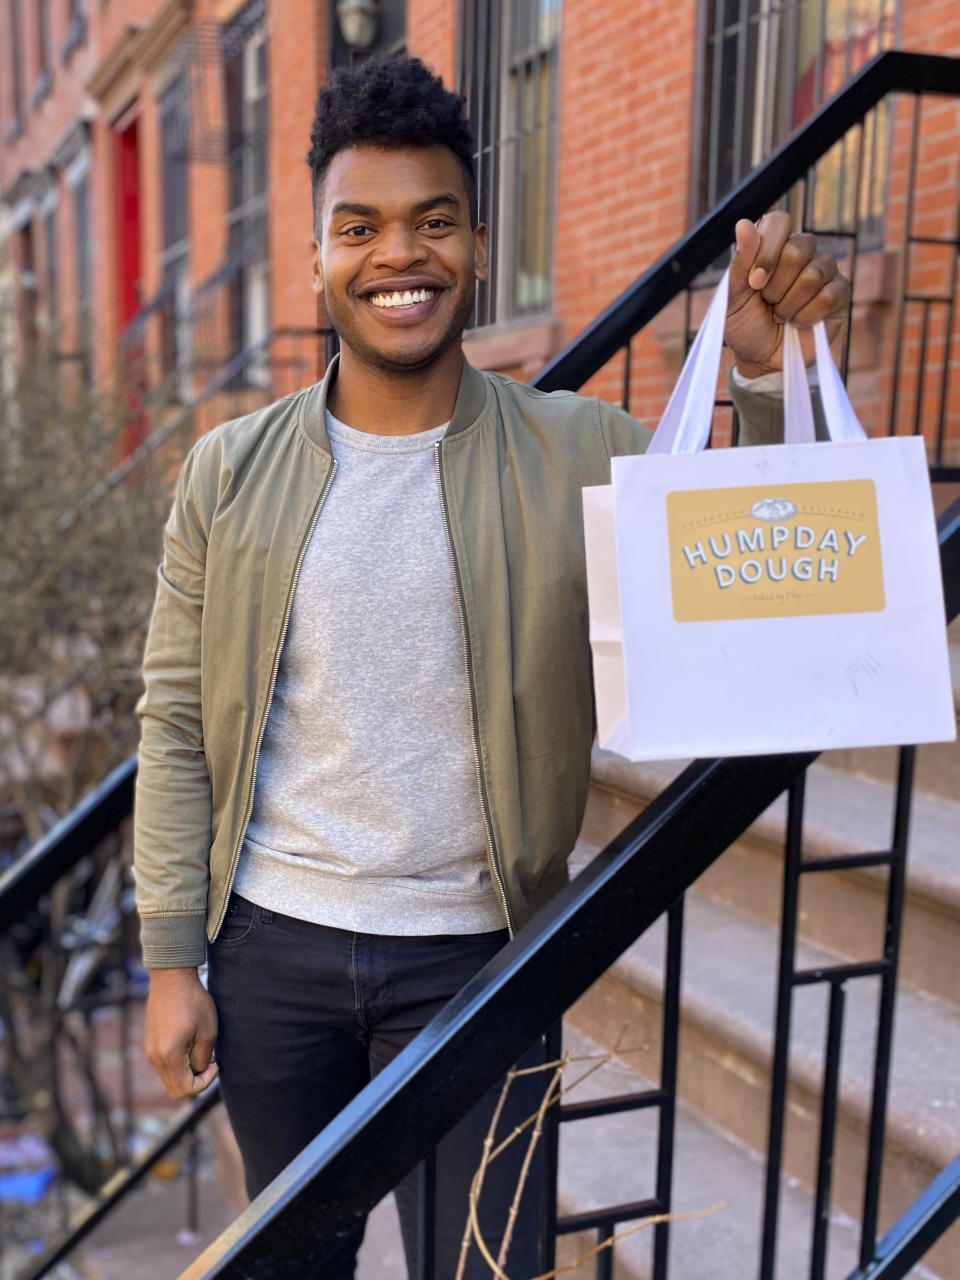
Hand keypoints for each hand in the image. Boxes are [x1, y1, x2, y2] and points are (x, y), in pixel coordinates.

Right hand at [144, 967, 218, 1099]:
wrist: (172, 977)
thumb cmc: (193, 1001)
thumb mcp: (208, 1032)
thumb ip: (203, 1059)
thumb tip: (200, 1073)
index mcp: (169, 1056)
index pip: (185, 1089)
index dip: (204, 1084)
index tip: (215, 1066)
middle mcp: (154, 1057)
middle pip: (174, 1088)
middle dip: (195, 1081)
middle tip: (210, 1063)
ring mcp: (149, 1050)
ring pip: (168, 1077)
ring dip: (185, 1072)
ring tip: (200, 1051)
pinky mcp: (148, 1043)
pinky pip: (163, 1065)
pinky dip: (177, 1063)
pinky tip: (189, 1044)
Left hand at [724, 212, 850, 378]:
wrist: (762, 359)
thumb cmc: (746, 325)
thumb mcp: (733, 297)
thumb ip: (740, 262)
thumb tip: (743, 223)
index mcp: (774, 246)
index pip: (779, 222)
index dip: (767, 250)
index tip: (755, 282)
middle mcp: (802, 252)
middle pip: (799, 247)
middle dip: (777, 284)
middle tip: (768, 302)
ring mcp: (824, 271)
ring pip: (814, 273)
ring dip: (790, 303)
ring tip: (782, 315)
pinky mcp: (840, 293)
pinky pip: (829, 294)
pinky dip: (808, 315)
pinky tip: (800, 322)